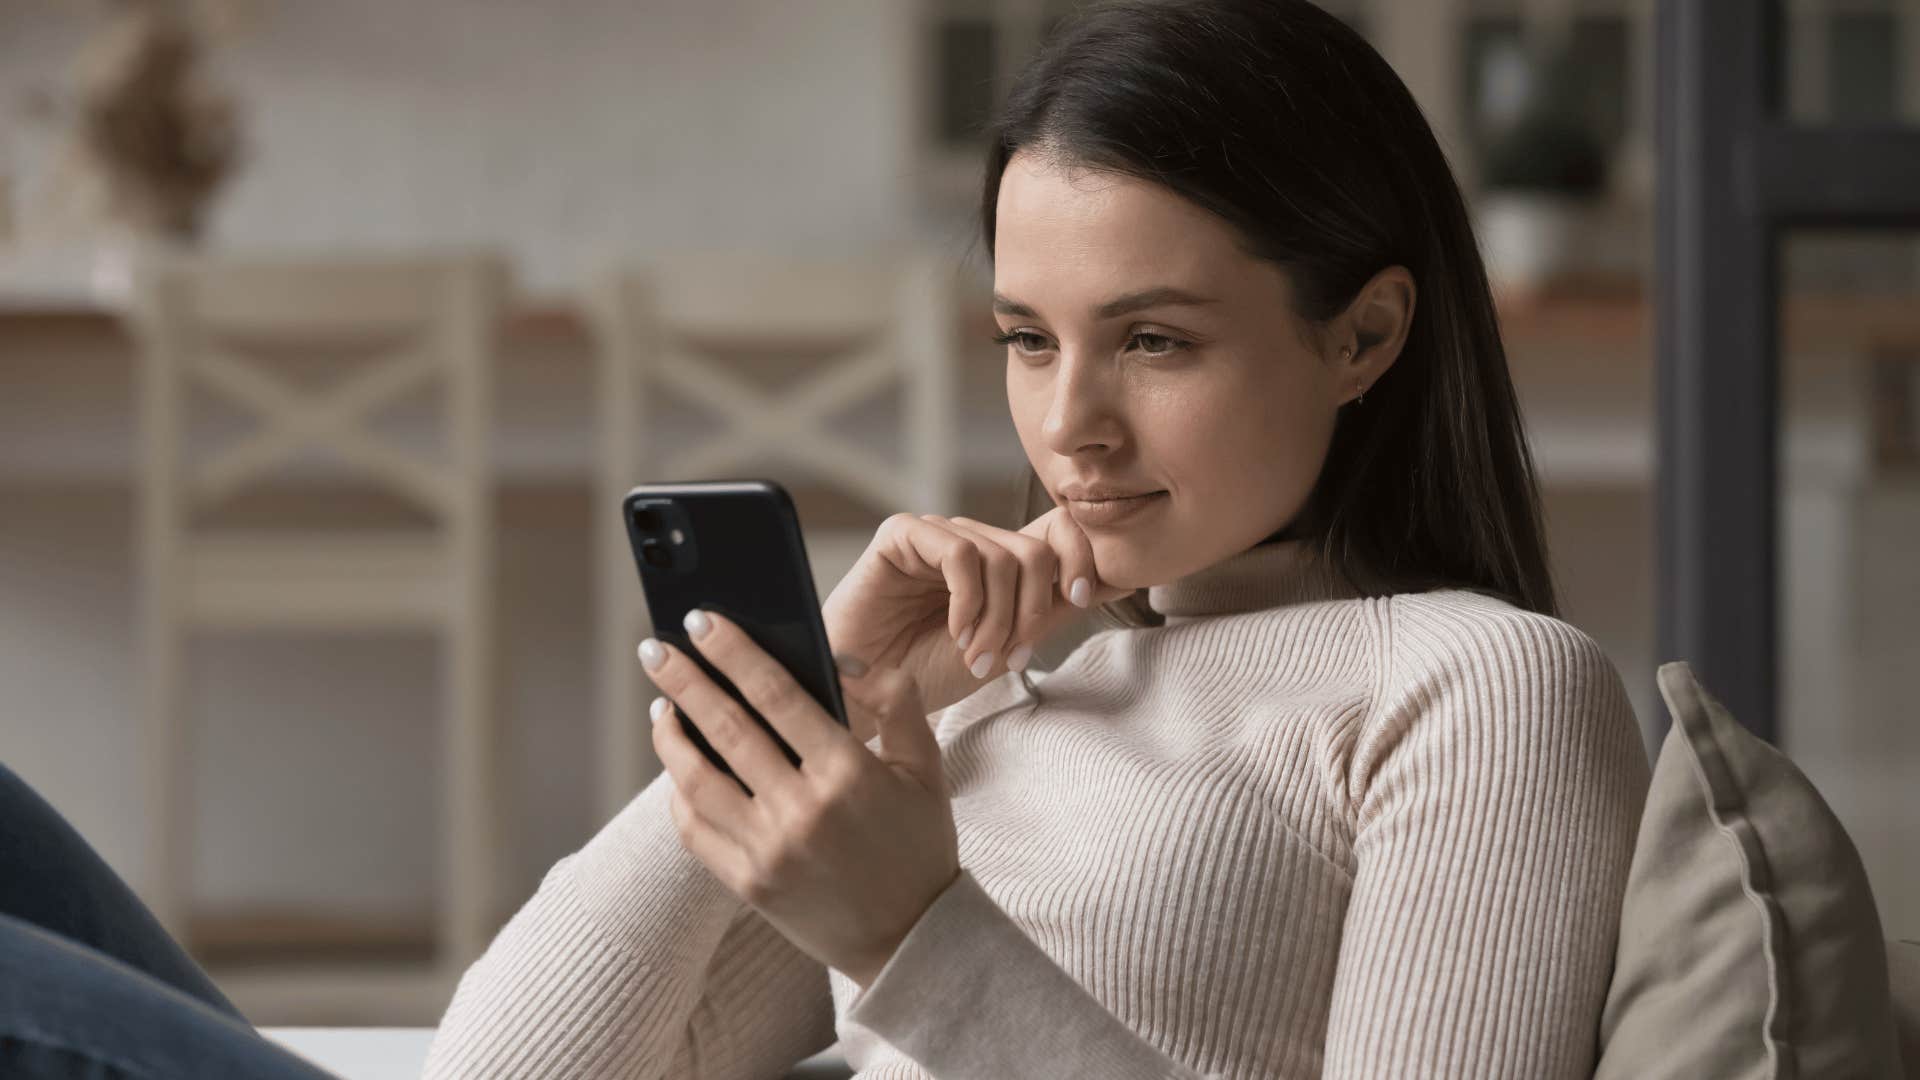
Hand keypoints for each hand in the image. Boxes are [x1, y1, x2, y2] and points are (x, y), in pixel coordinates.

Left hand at [641, 607, 957, 987]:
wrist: (909, 940)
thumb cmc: (918, 845)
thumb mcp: (924, 765)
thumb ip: (894, 699)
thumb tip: (840, 659)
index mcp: (848, 772)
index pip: (776, 695)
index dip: (733, 653)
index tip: (702, 621)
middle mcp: (802, 810)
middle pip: (725, 728)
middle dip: (684, 680)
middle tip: (654, 648)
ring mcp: (768, 851)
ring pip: (696, 780)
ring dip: (669, 736)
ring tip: (661, 705)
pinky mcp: (747, 883)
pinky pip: (695, 829)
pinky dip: (680, 791)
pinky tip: (679, 765)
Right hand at [820, 506, 1133, 726]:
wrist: (868, 696)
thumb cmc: (928, 673)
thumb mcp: (1007, 644)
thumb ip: (1054, 610)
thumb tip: (1122, 578)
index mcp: (1000, 562)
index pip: (1059, 530)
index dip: (1082, 557)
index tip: (1084, 599)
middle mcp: (972, 541)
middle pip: (1037, 551)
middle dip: (1032, 612)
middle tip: (1006, 658)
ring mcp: (938, 535)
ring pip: (1003, 557)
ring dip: (998, 619)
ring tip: (975, 656)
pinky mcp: (902, 536)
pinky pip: (960, 554)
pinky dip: (968, 602)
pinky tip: (956, 632)